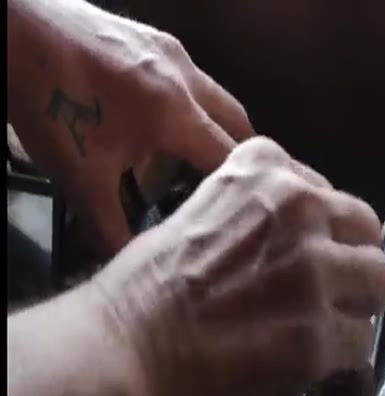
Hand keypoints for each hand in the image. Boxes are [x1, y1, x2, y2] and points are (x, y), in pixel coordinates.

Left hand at [8, 0, 252, 253]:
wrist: (11, 31)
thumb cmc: (50, 104)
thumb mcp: (80, 175)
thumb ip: (111, 225)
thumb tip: (128, 261)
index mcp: (177, 112)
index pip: (232, 156)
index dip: (245, 186)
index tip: (247, 208)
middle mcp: (186, 77)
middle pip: (238, 122)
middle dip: (239, 156)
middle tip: (230, 185)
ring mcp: (171, 52)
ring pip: (214, 97)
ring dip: (212, 128)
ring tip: (190, 157)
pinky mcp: (152, 38)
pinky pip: (188, 78)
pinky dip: (188, 106)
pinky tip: (157, 121)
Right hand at [90, 137, 384, 395]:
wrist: (121, 354)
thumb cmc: (141, 291)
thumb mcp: (197, 219)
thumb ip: (252, 217)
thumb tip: (291, 242)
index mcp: (263, 174)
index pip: (322, 188)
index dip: (318, 224)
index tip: (307, 246)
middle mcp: (299, 210)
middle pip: (363, 225)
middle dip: (350, 257)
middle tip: (331, 287)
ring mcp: (314, 270)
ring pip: (376, 278)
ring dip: (356, 303)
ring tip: (329, 325)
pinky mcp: (321, 332)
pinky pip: (361, 340)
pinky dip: (342, 353)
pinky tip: (312, 361)